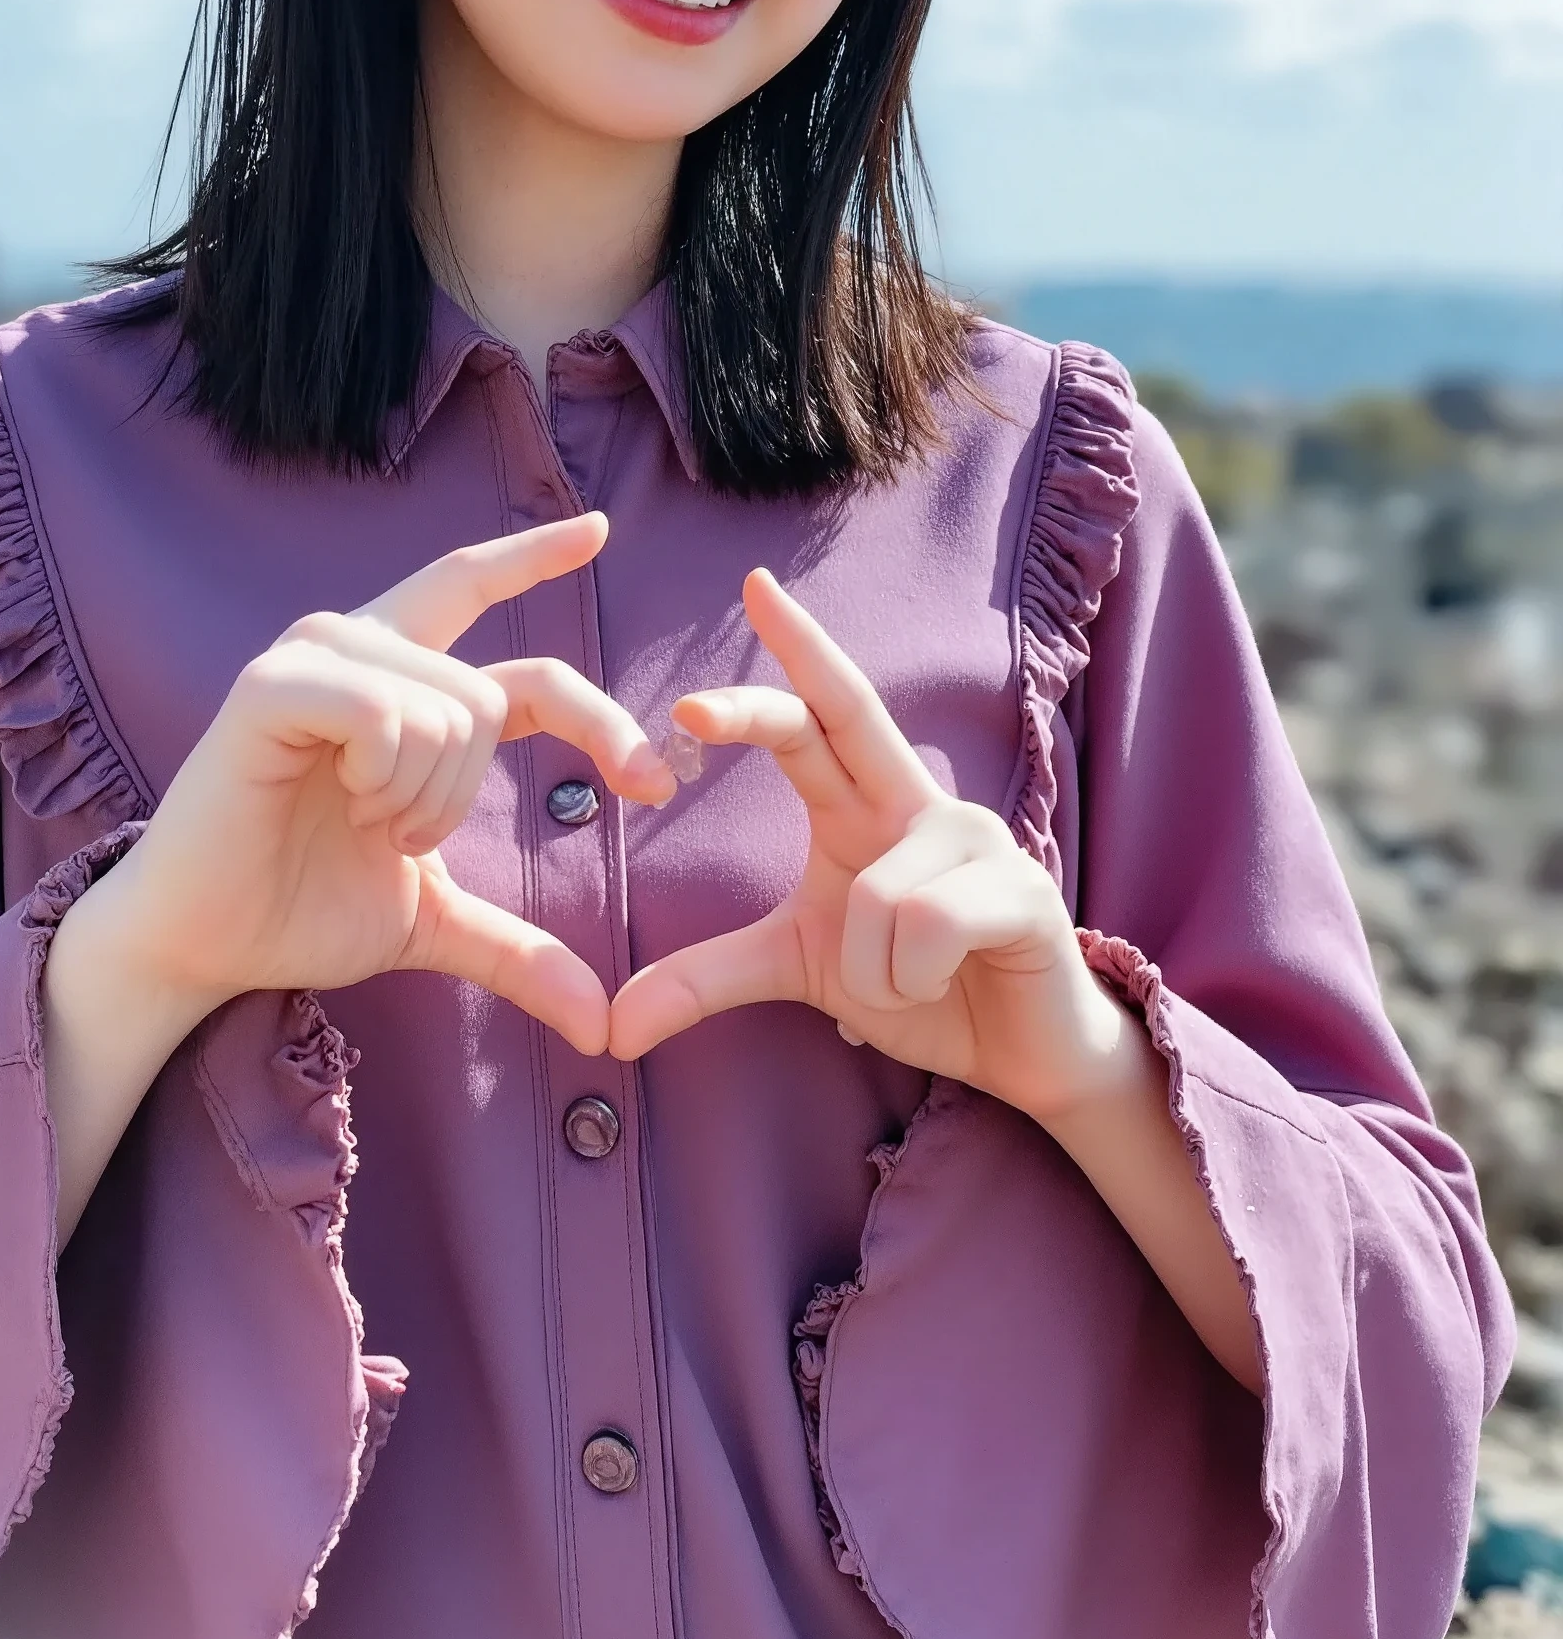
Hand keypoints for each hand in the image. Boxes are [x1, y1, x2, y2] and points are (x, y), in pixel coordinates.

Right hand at [94, 513, 669, 1058]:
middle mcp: (357, 646)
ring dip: (421, 801)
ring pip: (451, 709)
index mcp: (395, 678)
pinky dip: (383, 780)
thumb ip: (519, 949)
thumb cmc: (300, 910)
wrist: (206, 945)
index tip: (600, 530)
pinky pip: (384, 714)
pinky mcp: (271, 687)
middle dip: (468, 798)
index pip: (475, 589)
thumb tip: (605, 1023)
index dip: (536, 559)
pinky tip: (337, 802)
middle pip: (495, 692)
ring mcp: (312, 658)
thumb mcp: (432, 921)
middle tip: (395, 840)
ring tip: (355, 823)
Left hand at [607, 567, 1128, 1121]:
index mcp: (866, 804)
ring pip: (867, 899)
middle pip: (845, 719)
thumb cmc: (917, 986)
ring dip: (871, 971)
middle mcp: (921, 800)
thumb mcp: (802, 969)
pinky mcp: (1022, 888)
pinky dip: (910, 980)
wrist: (1023, 1052)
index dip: (796, 646)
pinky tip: (947, 982)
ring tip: (911, 981)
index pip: (822, 709)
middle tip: (689, 710)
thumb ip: (711, 978)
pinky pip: (919, 930)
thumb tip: (616, 1027)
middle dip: (761, 707)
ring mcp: (977, 838)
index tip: (754, 586)